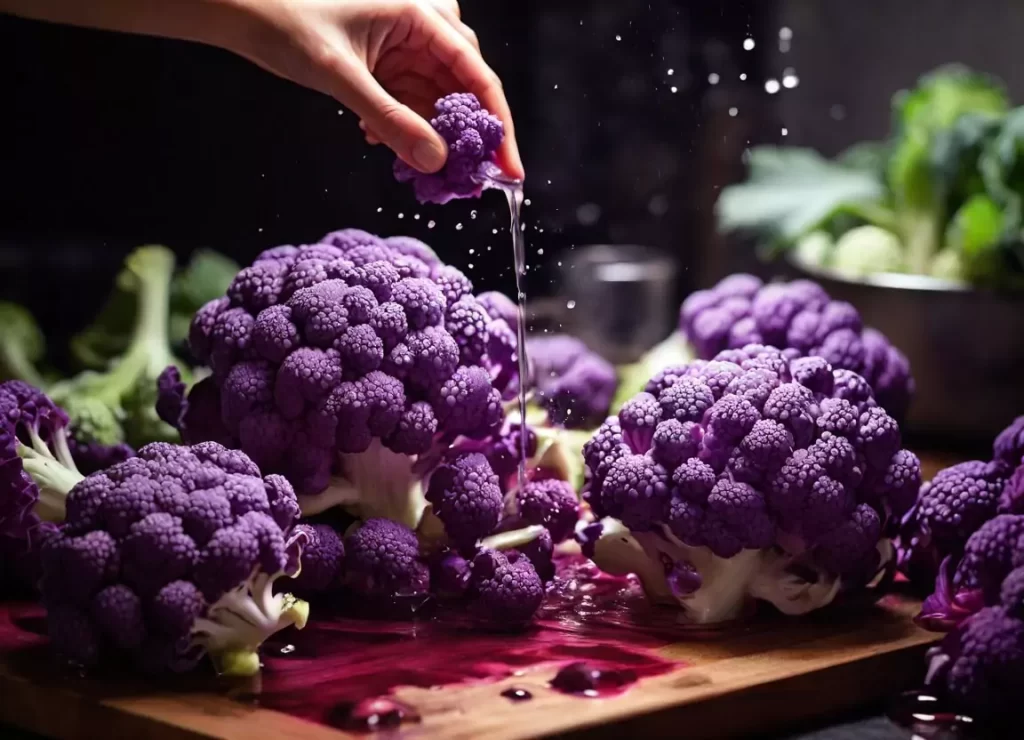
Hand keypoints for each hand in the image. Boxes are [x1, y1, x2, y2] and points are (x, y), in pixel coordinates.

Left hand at [222, 0, 522, 178]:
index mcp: (420, 16)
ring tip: (423, 173)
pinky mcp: (384, 65)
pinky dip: (404, 129)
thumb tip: (435, 162)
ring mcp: (402, 49)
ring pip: (437, 102)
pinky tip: (378, 140)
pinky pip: (410, 104)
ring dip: (432, 139)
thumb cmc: (287, 24)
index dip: (498, 126)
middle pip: (464, 91)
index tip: (508, 168)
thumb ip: (391, 121)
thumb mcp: (343, 78)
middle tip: (468, 181)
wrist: (242, 12)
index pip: (477, 76)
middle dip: (466, 138)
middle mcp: (419, 30)